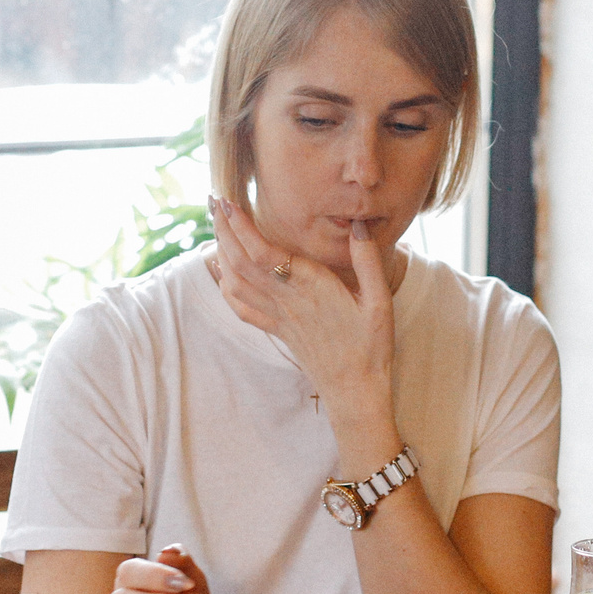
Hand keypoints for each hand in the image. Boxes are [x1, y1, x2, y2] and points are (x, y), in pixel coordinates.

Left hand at [206, 196, 394, 421]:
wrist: (355, 391)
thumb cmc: (370, 346)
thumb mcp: (380, 301)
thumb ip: (367, 260)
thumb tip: (357, 225)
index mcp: (310, 288)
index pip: (264, 252)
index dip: (241, 227)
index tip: (228, 203)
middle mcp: (287, 300)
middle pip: (241, 261)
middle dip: (223, 230)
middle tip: (213, 202)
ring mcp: (278, 317)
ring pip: (236, 281)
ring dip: (221, 252)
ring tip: (216, 226)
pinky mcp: (276, 330)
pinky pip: (241, 306)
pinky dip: (224, 285)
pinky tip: (220, 269)